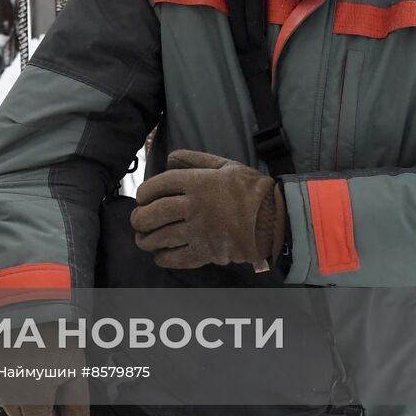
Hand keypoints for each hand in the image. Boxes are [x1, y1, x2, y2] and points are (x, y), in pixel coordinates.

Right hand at [0, 322, 89, 415]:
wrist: (32, 304)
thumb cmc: (58, 338)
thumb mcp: (77, 372)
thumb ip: (77, 409)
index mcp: (30, 392)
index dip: (55, 410)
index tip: (62, 391)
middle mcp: (6, 388)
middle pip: (23, 415)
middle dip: (38, 405)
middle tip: (51, 381)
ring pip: (8, 404)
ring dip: (22, 398)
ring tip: (35, 374)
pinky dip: (8, 386)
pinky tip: (20, 368)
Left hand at [130, 149, 285, 268]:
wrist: (277, 219)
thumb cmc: (252, 190)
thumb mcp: (226, 165)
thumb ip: (196, 159)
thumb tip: (170, 157)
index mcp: (197, 183)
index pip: (157, 186)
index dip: (143, 193)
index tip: (141, 198)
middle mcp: (194, 206)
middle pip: (152, 214)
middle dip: (139, 219)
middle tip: (138, 220)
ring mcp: (199, 231)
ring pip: (160, 237)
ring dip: (146, 240)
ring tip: (144, 239)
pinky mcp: (207, 252)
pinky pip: (177, 258)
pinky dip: (163, 258)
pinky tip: (160, 256)